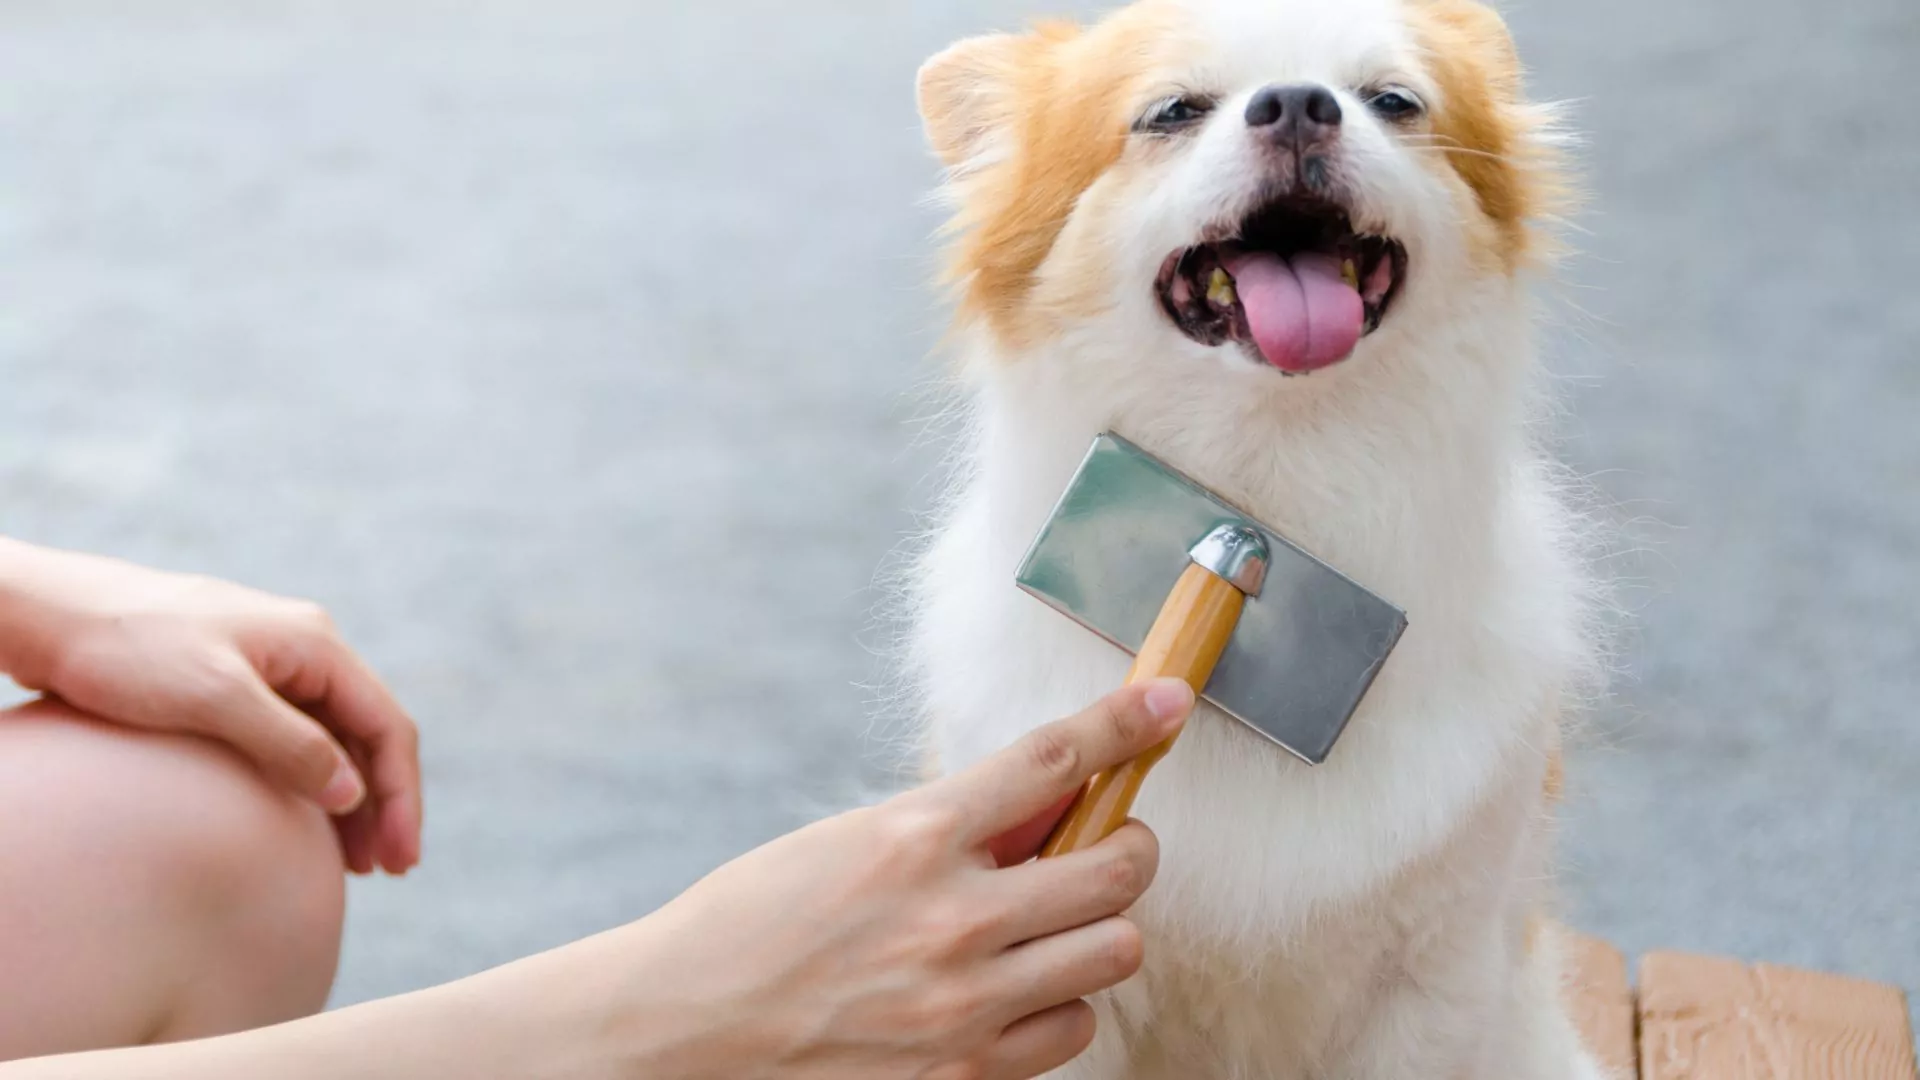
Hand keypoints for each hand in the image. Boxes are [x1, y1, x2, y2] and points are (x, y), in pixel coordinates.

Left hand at [0, 539, 419, 874]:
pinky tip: (303, 823)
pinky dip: (310, 783)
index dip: (401, 796)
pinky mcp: (233, 683)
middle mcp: (304, 651)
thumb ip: (289, 745)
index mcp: (315, 644)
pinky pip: (294, 738)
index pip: (386, 726)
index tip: (400, 858)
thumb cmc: (124, 648)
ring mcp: (270, 666)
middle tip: (386, 870)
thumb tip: (352, 794)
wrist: (46, 614)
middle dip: (384, 804)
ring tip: (354, 861)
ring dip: (351, 799)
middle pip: (367, 735)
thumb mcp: (212, 698)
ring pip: (333, 739)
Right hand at [513, 678, 1193, 1079]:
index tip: (1167, 703)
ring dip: (1096, 931)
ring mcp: (964, 1005)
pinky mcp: (966, 1075)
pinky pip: (1074, 1029)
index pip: (1053, 760)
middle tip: (1106, 846)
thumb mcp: (847, 842)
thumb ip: (951, 824)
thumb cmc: (752, 926)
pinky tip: (1013, 993)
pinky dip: (1058, 1005)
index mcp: (911, 837)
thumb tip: (1051, 800)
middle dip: (1127, 847)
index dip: (1125, 722)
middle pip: (1119, 866)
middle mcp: (950, 918)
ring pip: (1116, 951)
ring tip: (1049, 929)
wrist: (679, 1032)